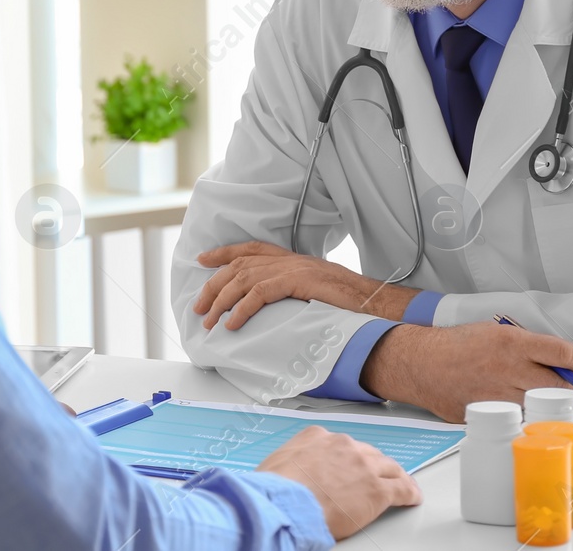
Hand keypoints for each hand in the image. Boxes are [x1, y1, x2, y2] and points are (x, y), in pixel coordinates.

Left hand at [193, 241, 415, 328]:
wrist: (374, 302)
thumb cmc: (350, 303)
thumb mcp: (316, 292)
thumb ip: (294, 293)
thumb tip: (273, 309)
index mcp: (293, 260)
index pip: (251, 249)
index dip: (224, 252)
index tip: (202, 259)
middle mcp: (290, 259)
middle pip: (239, 265)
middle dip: (213, 285)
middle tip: (198, 307)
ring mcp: (293, 268)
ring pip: (244, 279)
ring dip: (222, 301)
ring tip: (209, 321)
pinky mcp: (297, 281)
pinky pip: (260, 294)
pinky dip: (242, 310)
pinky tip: (233, 324)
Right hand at [256, 426, 420, 538]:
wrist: (284, 504)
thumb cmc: (274, 489)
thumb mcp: (276, 462)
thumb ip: (292, 461)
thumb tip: (289, 473)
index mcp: (318, 437)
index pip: (341, 444)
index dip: (348, 458)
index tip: (349, 465)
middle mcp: (343, 446)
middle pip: (368, 453)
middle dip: (373, 465)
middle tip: (376, 476)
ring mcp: (363, 466)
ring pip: (388, 468)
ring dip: (395, 476)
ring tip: (401, 483)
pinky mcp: (376, 490)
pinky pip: (401, 490)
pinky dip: (410, 493)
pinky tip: (413, 497)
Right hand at [361, 322, 572, 422]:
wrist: (421, 362)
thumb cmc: (458, 344)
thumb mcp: (496, 332)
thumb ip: (527, 346)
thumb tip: (559, 362)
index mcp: (513, 342)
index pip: (562, 354)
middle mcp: (508, 369)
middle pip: (560, 387)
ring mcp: (498, 395)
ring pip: (543, 408)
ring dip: (563, 411)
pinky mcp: (487, 415)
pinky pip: (519, 420)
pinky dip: (532, 420)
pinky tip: (540, 419)